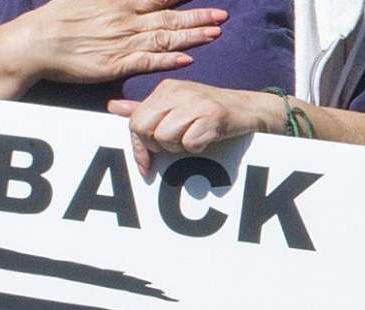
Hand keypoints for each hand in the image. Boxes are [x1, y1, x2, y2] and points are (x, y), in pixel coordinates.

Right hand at [13, 0, 227, 84]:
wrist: (38, 42)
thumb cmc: (57, 18)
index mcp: (120, 1)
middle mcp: (126, 19)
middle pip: (170, 16)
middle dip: (198, 16)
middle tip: (222, 16)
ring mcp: (123, 42)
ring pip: (165, 37)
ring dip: (192, 36)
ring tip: (215, 34)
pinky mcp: (116, 64)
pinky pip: (148, 61)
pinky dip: (169, 59)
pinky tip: (187, 58)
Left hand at [108, 80, 283, 175]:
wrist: (250, 110)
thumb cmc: (209, 113)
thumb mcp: (175, 107)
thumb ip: (143, 108)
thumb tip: (113, 107)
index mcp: (165, 89)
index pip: (135, 121)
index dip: (138, 147)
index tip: (146, 165)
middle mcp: (178, 91)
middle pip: (143, 128)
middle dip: (156, 145)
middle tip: (174, 144)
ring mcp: (195, 102)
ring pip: (164, 138)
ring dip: (178, 148)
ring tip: (193, 139)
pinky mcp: (212, 116)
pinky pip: (189, 144)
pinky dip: (197, 148)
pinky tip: (207, 139)